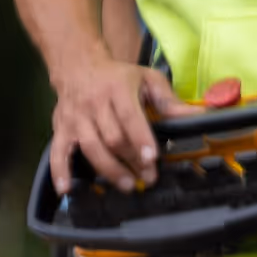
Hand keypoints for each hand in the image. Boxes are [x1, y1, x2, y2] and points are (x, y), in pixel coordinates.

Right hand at [48, 57, 205, 193]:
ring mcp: (75, 119)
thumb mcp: (148, 79)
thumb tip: (199, 115)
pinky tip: (67, 189)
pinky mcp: (61, 130)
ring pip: (90, 147)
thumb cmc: (119, 76)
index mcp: (118, 89)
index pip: (129, 116)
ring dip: (109, 170)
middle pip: (112, 137)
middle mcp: (94, 104)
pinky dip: (60, 172)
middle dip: (132, 160)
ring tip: (127, 185)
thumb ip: (170, 100)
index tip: (152, 158)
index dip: (140, 138)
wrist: (78, 67)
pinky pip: (57, 153)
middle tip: (149, 177)